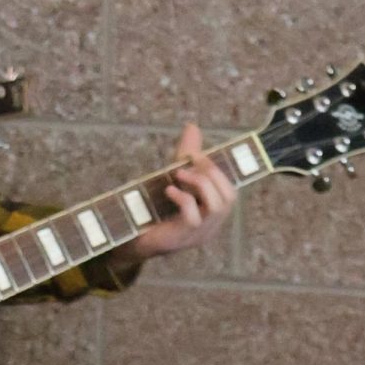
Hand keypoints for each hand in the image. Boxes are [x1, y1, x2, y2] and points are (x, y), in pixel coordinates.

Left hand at [109, 122, 235, 271]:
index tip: (196, 154)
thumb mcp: (173, 178)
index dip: (217, 170)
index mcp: (213, 212)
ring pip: (217, 206)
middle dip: (212, 173)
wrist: (133, 238)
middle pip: (229, 197)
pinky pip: (193, 217)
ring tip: (179, 173)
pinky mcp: (182, 236)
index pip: (231, 190)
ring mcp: (199, 233)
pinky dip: (183, 198)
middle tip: (190, 159)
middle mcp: (211, 224)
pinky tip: (170, 189)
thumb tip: (193, 126)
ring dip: (200, 183)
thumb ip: (186, 155)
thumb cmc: (156, 208)